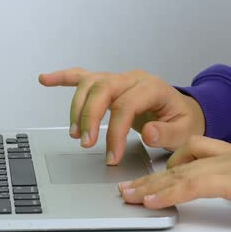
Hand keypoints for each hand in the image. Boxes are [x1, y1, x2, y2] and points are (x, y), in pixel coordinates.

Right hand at [38, 68, 205, 164]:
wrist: (181, 110)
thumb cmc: (181, 120)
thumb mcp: (184, 131)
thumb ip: (168, 132)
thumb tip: (149, 132)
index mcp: (152, 88)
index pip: (126, 105)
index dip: (115, 131)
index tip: (112, 155)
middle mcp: (132, 79)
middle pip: (103, 89)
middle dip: (90, 117)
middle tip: (86, 144)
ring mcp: (117, 79)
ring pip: (89, 84)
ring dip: (77, 108)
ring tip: (74, 133)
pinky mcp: (107, 84)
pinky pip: (81, 76)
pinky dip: (62, 78)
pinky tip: (45, 79)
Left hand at [118, 135, 230, 213]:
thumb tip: (226, 194)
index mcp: (224, 155)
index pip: (186, 158)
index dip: (164, 169)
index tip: (146, 180)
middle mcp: (219, 156)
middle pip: (175, 167)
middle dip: (148, 179)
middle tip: (126, 188)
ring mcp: (223, 165)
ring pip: (177, 175)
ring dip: (149, 187)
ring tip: (128, 196)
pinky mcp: (229, 179)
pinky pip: (190, 186)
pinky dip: (167, 194)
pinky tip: (150, 201)